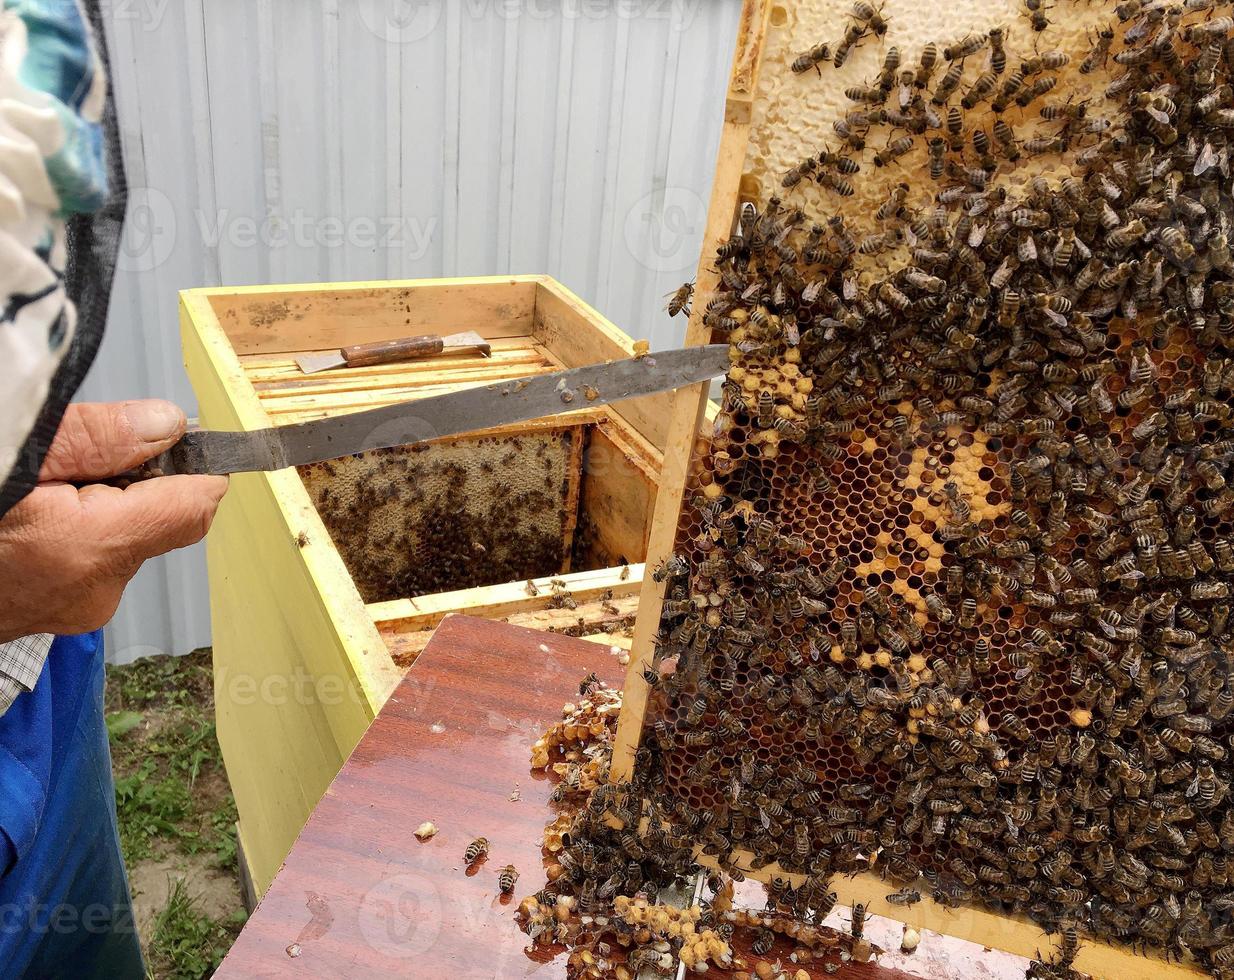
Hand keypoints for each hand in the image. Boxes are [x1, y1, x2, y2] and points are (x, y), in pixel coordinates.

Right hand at [0, 401, 227, 641]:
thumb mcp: (11, 452)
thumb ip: (94, 439)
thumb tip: (168, 425)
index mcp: (88, 548)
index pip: (195, 506)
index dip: (198, 465)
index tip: (182, 436)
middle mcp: (95, 589)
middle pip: (163, 518)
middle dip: (136, 477)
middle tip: (72, 454)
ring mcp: (78, 607)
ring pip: (128, 535)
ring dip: (103, 500)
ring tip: (39, 482)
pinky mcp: (59, 610)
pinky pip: (95, 556)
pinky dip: (79, 524)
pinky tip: (31, 508)